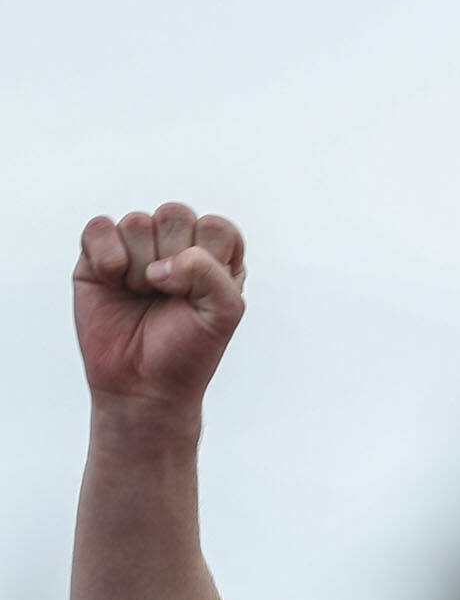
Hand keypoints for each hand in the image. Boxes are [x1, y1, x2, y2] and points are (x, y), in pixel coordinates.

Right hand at [73, 202, 247, 413]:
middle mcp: (176, 245)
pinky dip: (106, 256)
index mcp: (215, 255)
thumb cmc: (188, 349)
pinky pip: (99, 227)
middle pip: (175, 214)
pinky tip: (114, 282)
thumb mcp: (224, 313)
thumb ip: (210, 274)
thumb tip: (160, 263)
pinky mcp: (97, 256)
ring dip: (138, 266)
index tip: (199, 296)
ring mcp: (135, 248)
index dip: (207, 259)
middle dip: (171, 260)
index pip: (216, 226)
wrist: (142, 385)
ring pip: (137, 221)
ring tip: (142, 295)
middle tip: (167, 296)